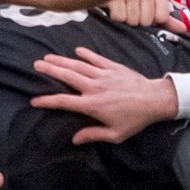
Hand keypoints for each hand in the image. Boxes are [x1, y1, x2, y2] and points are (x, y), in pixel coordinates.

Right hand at [30, 48, 178, 143]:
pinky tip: (76, 51)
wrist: (155, 100)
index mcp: (92, 105)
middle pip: (67, 76)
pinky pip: (96, 58)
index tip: (34, 100)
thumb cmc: (135, 120)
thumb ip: (93, 135)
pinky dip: (86, 54)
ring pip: (78, 65)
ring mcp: (104, 75)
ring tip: (48, 57)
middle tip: (36, 65)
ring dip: (62, 60)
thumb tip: (74, 139)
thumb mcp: (115, 134)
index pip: (64, 102)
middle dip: (50, 70)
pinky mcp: (113, 67)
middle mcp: (95, 87)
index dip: (47, 101)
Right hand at [102, 0, 184, 30]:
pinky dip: (114, 17)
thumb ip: (166, 18)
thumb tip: (183, 30)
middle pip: (146, 21)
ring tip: (122, 8)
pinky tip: (113, 8)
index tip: (143, 12)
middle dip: (137, 20)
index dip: (151, 20)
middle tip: (130, 10)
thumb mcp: (151, 4)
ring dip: (125, 19)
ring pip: (132, 21)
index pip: (161, 18)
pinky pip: (119, 18)